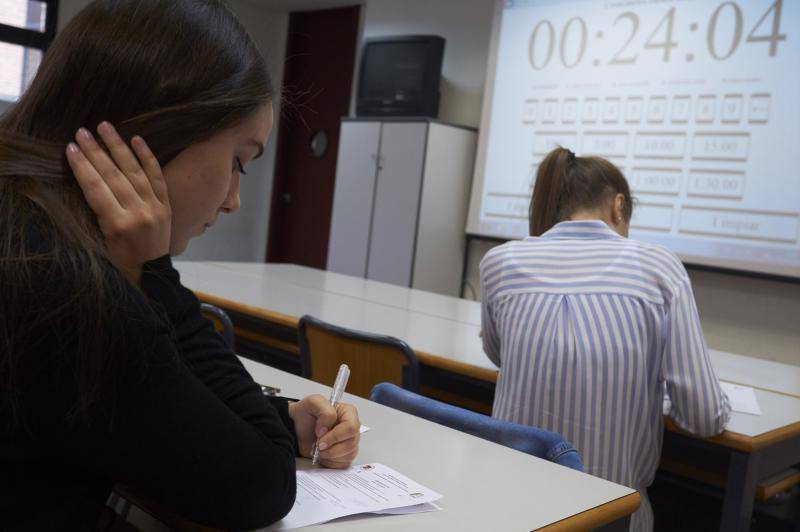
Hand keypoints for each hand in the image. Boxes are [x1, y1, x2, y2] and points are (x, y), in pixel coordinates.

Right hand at [66, 122, 169, 283]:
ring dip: (119, 147)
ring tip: (105, 127)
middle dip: (96, 151)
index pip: (96, 188)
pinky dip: (147, 157)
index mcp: (118, 225)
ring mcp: (155, 207)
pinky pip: (157, 176)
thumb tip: (86, 176)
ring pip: (135, 171)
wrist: (151, 274)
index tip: (70, 147)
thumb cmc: (119, 260)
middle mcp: (139, 213)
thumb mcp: (100, 239)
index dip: (82, 166)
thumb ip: (97, 210)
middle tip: (82, 131)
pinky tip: (137, 139)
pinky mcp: (166, 205)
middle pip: (114, 175)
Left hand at [288, 395, 359, 468]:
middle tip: (317, 446)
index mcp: (349, 413)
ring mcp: (350, 443)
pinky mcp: (344, 455)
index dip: (336, 435)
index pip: (351, 427)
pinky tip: (322, 455)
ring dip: (329, 455)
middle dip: (331, 448)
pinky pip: (343, 464)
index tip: (320, 437)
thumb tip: (326, 429)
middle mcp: (352, 428)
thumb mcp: (313, 402)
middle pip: (350, 444)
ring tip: (317, 450)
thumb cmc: (306, 414)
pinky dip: (330, 462)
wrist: (297, 428)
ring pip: (348, 455)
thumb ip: (324, 411)